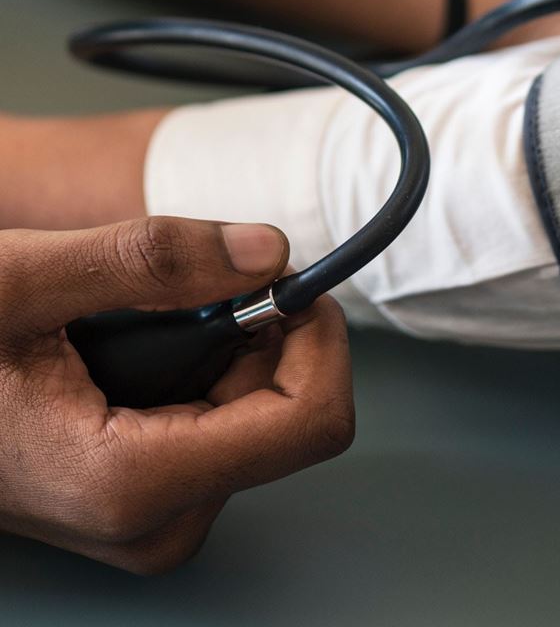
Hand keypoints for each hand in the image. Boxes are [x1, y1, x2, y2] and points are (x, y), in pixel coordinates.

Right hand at [0, 217, 352, 571]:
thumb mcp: (28, 280)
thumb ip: (153, 260)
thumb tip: (266, 251)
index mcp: (131, 481)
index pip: (308, 423)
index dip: (316, 337)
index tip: (288, 280)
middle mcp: (150, 523)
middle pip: (287, 420)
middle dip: (262, 338)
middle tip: (202, 284)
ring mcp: (146, 523)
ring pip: (256, 423)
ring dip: (228, 351)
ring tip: (152, 316)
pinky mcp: (141, 506)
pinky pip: (218, 433)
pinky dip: (204, 374)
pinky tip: (147, 347)